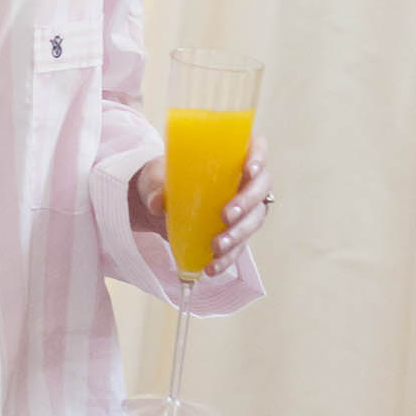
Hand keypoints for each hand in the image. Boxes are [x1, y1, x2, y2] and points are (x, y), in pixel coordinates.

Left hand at [130, 136, 271, 272]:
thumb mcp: (154, 176)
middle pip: (261, 188)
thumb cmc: (162, 178)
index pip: (257, 148)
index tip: (249, 169)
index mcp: (231, 155)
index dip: (259, 157)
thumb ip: (155, 186)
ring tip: (217, 246)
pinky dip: (227, 259)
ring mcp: (243, 208)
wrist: (156, 204)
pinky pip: (239, 247)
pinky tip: (212, 267)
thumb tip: (158, 203)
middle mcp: (244, 180)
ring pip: (254, 220)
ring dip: (239, 234)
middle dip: (247, 203)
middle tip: (226, 214)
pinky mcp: (235, 232)